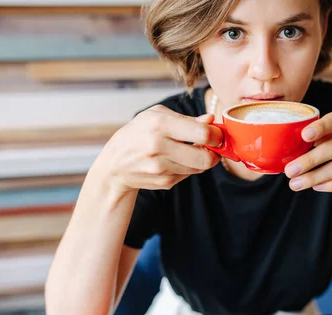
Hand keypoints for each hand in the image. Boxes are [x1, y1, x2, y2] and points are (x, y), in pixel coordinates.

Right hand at [93, 105, 221, 192]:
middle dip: (214, 153)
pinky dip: (187, 168)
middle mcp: (159, 147)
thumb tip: (210, 120)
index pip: (203, 133)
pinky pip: (188, 175)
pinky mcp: (164, 182)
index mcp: (159, 124)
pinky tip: (173, 161)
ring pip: (199, 167)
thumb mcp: (156, 116)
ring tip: (187, 151)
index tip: (216, 134)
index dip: (216, 135)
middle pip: (205, 157)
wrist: (115, 164)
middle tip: (211, 147)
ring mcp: (161, 168)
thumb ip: (187, 119)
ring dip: (200, 160)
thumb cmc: (138, 134)